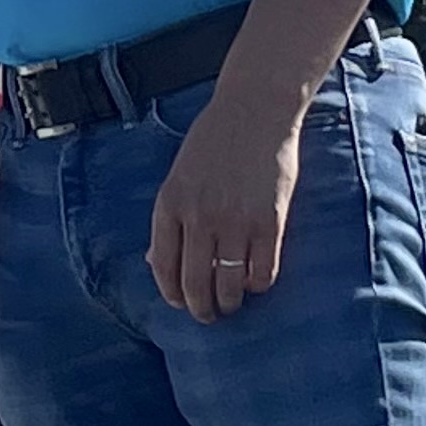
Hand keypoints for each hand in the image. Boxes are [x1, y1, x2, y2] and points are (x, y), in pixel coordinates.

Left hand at [148, 81, 300, 322]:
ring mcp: (235, 221)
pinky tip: (254, 279)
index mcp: (171, 204)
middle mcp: (199, 217)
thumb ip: (170, 218)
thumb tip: (155, 262)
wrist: (256, 110)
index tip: (180, 302)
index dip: (172, 293)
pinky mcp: (270, 222)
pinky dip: (257, 284)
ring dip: (229, 302)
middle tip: (208, 314)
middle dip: (201, 309)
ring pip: (228, 286)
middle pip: (195, 284)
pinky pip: (262, 273)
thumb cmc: (214, 141)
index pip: (163, 266)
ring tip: (232, 303)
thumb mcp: (179, 175)